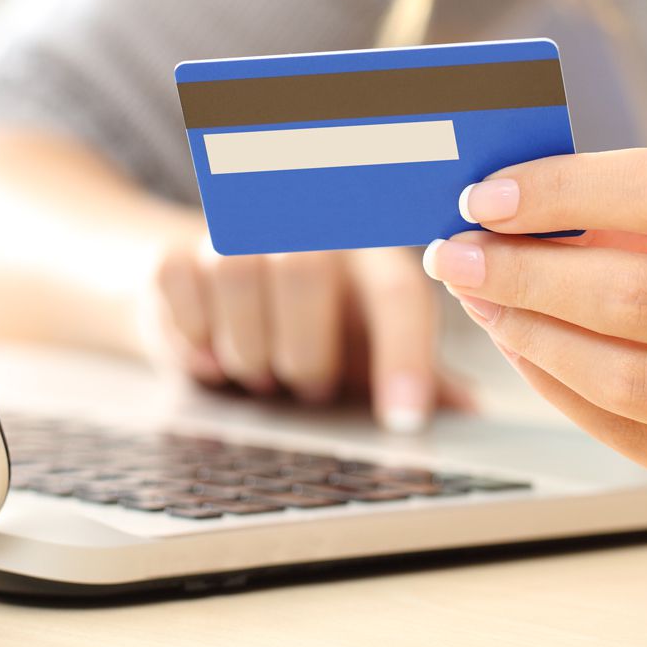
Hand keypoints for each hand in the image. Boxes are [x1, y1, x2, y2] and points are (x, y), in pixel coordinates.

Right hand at [145, 239, 472, 432]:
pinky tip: (209, 356)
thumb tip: (473, 412)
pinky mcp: (174, 252)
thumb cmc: (306, 322)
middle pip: (305, 270)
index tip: (404, 419)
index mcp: (366, 250)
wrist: (205, 288)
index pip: (397, 293)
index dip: (404, 355)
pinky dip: (194, 335)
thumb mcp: (361, 343)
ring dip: (249, 349)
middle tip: (308, 386)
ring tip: (260, 373)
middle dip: (306, 353)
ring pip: (238, 273)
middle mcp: (301, 227)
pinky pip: (179, 283)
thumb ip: (412, 370)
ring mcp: (234, 232)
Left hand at [421, 148, 646, 518]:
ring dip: (530, 337)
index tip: (485, 196)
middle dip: (523, 272)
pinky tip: (525, 352)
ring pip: (628, 378)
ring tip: (484, 305)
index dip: (563, 188)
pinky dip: (559, 387)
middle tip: (457, 255)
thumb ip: (629, 212)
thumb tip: (497, 213)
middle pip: (636, 292)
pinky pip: (630, 435)